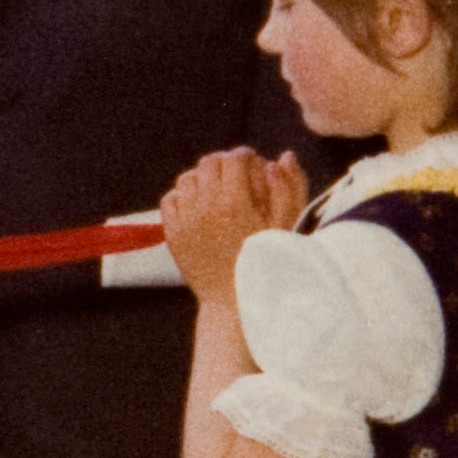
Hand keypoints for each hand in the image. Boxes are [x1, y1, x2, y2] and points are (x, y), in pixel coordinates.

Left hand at [158, 149, 307, 301]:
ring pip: (186, 179)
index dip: (244, 155)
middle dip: (223, 162)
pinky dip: (182, 195)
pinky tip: (197, 201)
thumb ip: (287, 187)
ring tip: (216, 185)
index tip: (251, 159)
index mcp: (235, 204)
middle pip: (208, 165)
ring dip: (202, 176)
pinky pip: (170, 200)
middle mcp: (205, 208)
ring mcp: (185, 221)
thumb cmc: (268, 265)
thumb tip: (283, 156)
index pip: (233, 160)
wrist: (235, 302)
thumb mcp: (286, 226)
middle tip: (234, 169)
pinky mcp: (173, 235)